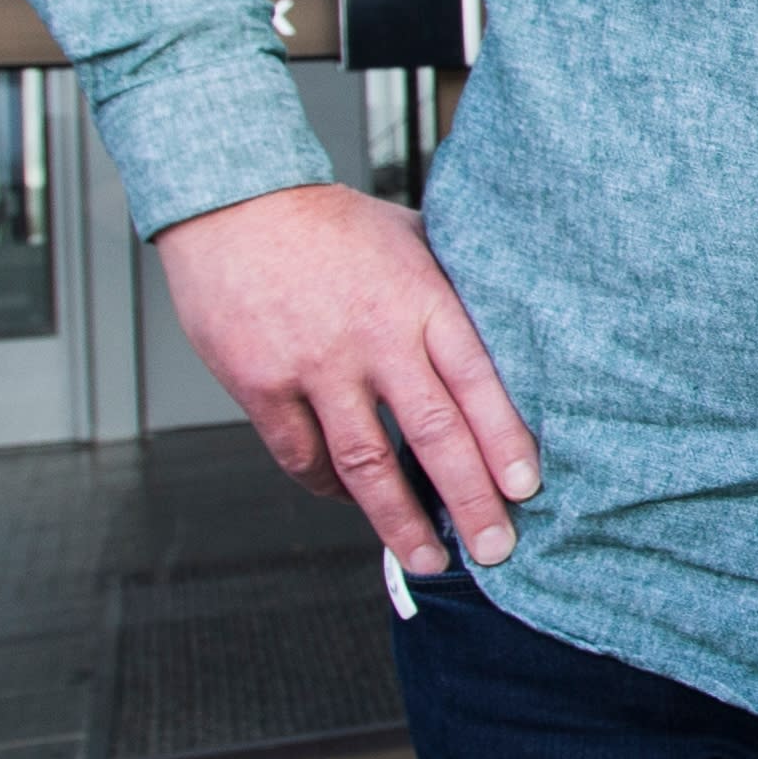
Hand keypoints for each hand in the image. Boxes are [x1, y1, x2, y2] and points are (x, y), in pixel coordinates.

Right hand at [151, 182, 538, 581]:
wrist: (232, 200)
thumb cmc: (329, 222)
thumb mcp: (410, 239)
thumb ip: (451, 292)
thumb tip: (507, 336)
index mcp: (420, 298)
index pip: (477, 381)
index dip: (504, 441)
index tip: (526, 490)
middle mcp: (372, 336)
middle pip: (433, 435)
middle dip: (470, 502)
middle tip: (495, 551)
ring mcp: (314, 365)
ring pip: (366, 463)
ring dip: (399, 520)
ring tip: (427, 558)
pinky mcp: (262, 384)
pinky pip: (303, 456)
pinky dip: (331, 487)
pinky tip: (351, 501)